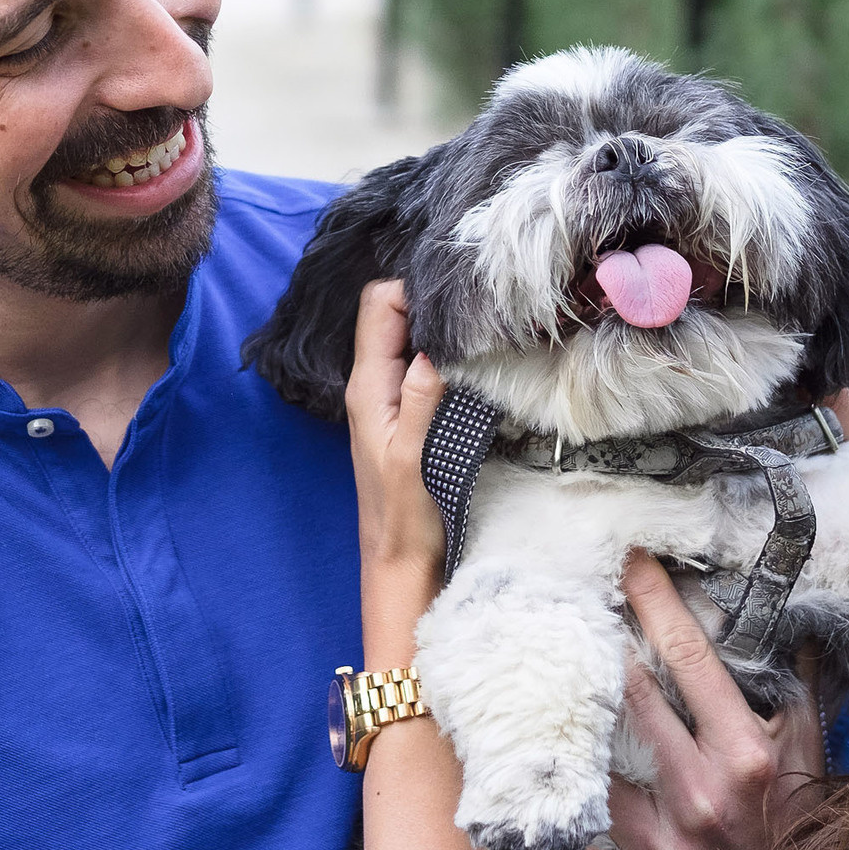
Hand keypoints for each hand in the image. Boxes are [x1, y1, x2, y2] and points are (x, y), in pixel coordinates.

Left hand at [345, 280, 446, 663]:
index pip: (380, 305)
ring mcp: (390, 397)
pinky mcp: (408, 412)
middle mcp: (374, 384)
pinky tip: (472, 355)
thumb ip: (420, 402)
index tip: (457, 291)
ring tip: (480, 319)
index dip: (413, 288)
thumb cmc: (404, 517)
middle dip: (430, 298)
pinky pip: (421, 363)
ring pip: (410, 335)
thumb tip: (433, 349)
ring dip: (439, 324)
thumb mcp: (413, 459)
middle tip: (477, 299)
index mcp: (368, 387)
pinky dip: (443, 350)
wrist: (399, 561)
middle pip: (395, 312)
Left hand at [555, 550, 828, 849]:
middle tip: (567, 599)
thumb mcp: (809, 764)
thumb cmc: (796, 837)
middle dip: (597, 642)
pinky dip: (553, 805)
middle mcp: (703, 801)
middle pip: (628, 698)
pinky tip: (528, 771)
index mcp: (747, 760)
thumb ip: (800, 693)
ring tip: (537, 680)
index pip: (691, 660)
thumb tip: (798, 621)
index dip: (656, 601)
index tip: (629, 558)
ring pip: (591, 763)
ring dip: (565, 720)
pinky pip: (573, 838)